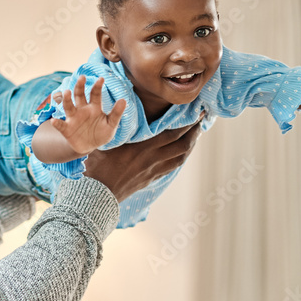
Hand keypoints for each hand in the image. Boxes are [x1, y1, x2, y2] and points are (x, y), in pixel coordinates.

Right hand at [49, 76, 127, 154]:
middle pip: (79, 95)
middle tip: (82, 77)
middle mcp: (82, 110)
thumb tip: (124, 100)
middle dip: (80, 86)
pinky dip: (57, 123)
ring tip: (66, 92)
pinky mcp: (66, 129)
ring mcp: (73, 118)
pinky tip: (54, 121)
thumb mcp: (111, 125)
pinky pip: (61, 125)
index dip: (97, 86)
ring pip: (68, 106)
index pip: (95, 94)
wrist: (89, 146)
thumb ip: (116, 113)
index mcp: (94, 107)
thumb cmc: (101, 133)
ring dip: (67, 99)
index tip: (101, 79)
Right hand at [83, 116, 203, 201]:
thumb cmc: (99, 165)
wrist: (98, 192)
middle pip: (183, 145)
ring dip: (191, 145)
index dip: (188, 122)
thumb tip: (123, 108)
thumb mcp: (108, 140)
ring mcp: (154, 170)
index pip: (174, 132)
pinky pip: (172, 166)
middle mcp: (154, 159)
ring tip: (195, 135)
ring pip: (181, 157)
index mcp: (145, 147)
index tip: (196, 111)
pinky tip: (181, 152)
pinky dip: (180, 157)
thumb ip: (120, 127)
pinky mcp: (151, 178)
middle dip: (195, 131)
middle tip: (202, 120)